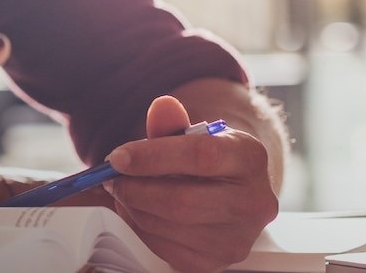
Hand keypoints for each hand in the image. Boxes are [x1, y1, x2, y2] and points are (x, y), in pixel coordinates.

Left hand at [102, 96, 277, 272]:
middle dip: (135, 188)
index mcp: (250, 158)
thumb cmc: (208, 160)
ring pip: (169, 226)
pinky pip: (165, 247)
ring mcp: (238, 238)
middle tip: (111, 178)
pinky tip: (136, 210)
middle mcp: (254, 203)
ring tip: (122, 191)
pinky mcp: (216, 262)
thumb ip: (173, 123)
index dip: (152, 157)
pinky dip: (140, 228)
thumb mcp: (195, 135)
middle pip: (182, 200)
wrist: (230, 192)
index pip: (201, 156)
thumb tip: (160, 107)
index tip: (117, 157)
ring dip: (132, 208)